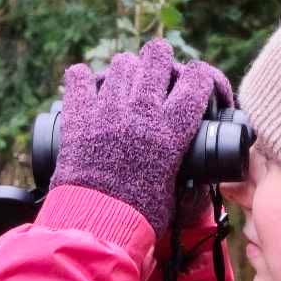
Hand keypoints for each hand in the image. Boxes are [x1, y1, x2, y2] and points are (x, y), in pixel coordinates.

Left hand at [51, 39, 228, 239]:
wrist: (97, 226)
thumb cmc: (140, 215)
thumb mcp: (176, 188)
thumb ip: (183, 166)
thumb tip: (190, 166)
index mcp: (172, 128)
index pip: (197, 78)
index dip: (202, 77)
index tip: (198, 88)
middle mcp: (143, 110)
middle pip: (158, 55)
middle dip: (161, 61)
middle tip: (158, 77)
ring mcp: (108, 108)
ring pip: (122, 62)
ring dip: (127, 72)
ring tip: (125, 89)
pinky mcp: (78, 115)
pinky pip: (79, 77)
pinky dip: (84, 80)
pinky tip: (89, 90)